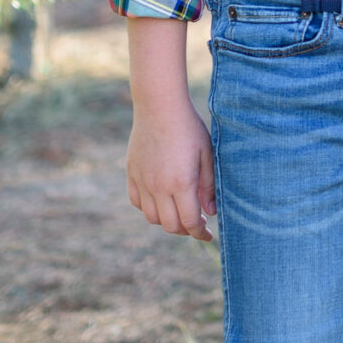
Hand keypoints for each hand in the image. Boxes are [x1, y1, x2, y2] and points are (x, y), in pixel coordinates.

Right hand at [127, 101, 216, 241]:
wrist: (159, 107)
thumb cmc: (189, 128)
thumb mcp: (207, 155)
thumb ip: (208, 186)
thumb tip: (211, 212)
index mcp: (180, 183)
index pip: (190, 222)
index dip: (201, 233)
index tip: (209, 235)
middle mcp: (158, 187)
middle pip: (170, 225)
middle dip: (186, 230)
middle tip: (197, 223)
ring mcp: (142, 181)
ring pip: (152, 218)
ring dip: (167, 221)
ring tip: (179, 212)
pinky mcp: (132, 174)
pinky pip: (137, 202)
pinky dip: (149, 208)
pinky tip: (161, 200)